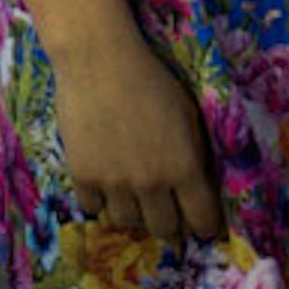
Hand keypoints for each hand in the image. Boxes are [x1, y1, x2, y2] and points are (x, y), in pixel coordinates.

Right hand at [53, 32, 225, 242]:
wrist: (99, 59)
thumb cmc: (152, 78)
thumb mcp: (189, 115)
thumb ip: (195, 155)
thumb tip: (200, 185)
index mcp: (184, 168)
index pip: (202, 221)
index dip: (205, 227)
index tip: (202, 225)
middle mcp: (152, 183)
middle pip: (164, 230)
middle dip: (170, 223)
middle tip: (166, 210)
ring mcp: (115, 183)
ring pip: (127, 223)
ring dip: (133, 213)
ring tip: (132, 195)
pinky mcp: (83, 175)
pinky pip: (93, 207)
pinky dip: (100, 199)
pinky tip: (104, 181)